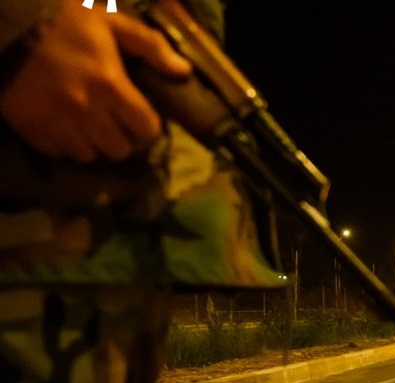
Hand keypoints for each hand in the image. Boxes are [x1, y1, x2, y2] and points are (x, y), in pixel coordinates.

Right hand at [0, 1, 191, 162]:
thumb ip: (150, 46)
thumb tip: (184, 71)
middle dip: (122, 137)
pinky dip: (66, 144)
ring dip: (94, 144)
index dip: (147, 125)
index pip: (146, 129)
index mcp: (110, 85)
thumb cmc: (62, 22)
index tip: (141, 117)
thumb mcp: (110, 22)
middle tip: (115, 123)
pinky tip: (65, 126)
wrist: (5, 26)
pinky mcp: (32, 130)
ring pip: (90, 155)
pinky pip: (60, 153)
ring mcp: (57, 124)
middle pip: (120, 149)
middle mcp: (87, 111)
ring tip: (90, 126)